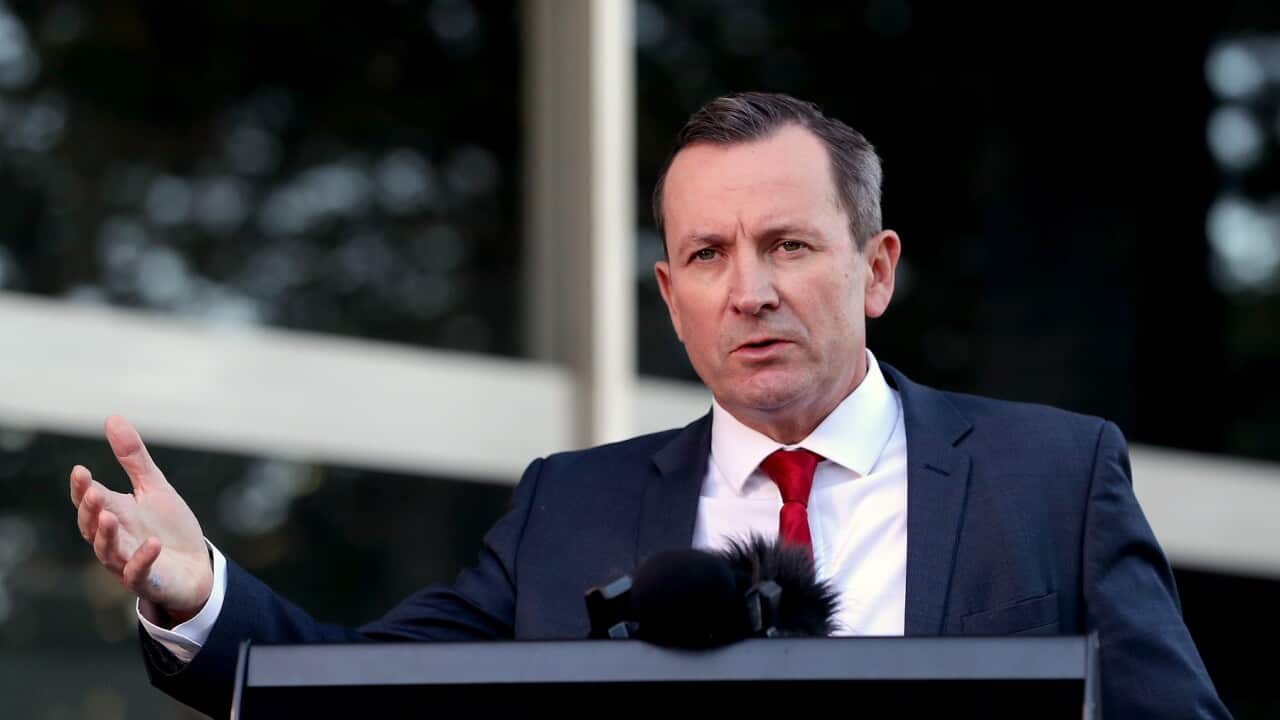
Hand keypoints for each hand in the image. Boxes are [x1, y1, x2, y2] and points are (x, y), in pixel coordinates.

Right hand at [70, 416, 212, 626]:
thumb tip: (112, 418)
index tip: (80, 470)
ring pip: (108, 552)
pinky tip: (152, 544)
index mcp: (115, 515)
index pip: (90, 501)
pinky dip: (143, 559)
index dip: (82, 488)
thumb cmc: (169, 528)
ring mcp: (129, 562)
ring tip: (110, 515)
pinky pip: (139, 573)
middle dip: (90, 510)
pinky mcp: (148, 581)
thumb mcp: (154, 488)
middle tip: (93, 491)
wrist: (196, 566)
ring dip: (106, 535)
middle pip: (92, 528)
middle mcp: (116, 540)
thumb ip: (133, 458)